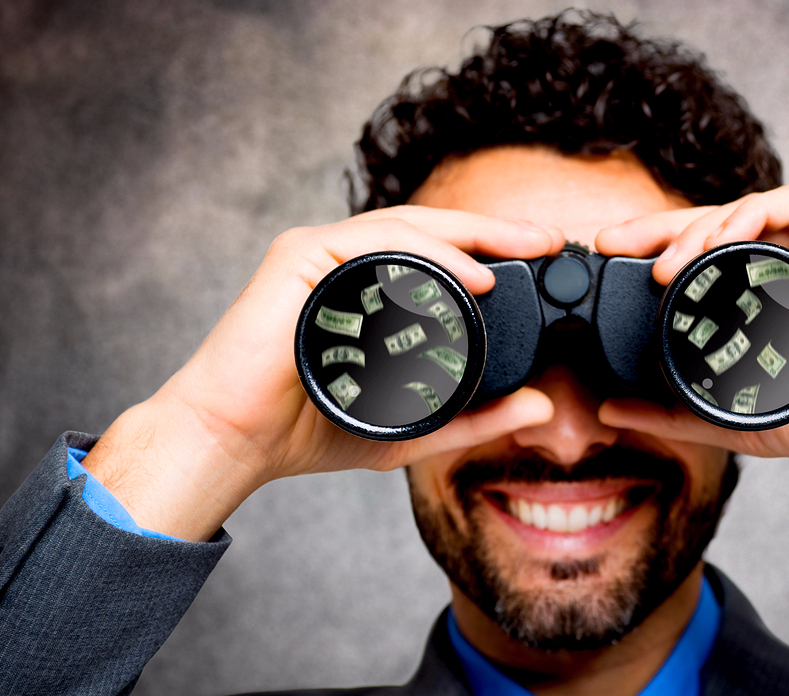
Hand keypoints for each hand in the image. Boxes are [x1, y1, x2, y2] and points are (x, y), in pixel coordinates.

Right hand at [84, 207, 563, 539]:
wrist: (238, 442)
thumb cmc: (311, 428)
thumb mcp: (415, 423)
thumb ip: (476, 417)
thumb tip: (542, 407)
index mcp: (369, 285)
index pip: (442, 253)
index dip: (494, 247)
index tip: (545, 254)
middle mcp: (346, 260)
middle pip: (433, 230)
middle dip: (497, 230)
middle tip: (550, 238)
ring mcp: (322, 252)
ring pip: (409, 227)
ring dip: (471, 234)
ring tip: (523, 248)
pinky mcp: (300, 256)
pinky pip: (373, 243)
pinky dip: (427, 254)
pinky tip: (471, 274)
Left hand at [595, 184, 788, 508]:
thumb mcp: (737, 416)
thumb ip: (674, 412)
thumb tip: (607, 410)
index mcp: (775, 294)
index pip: (707, 258)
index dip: (657, 251)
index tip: (611, 258)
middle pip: (720, 226)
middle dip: (661, 228)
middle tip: (613, 241)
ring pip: (751, 210)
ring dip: (699, 227)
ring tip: (661, 262)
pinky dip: (749, 215)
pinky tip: (715, 240)